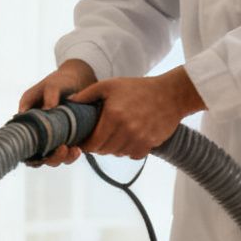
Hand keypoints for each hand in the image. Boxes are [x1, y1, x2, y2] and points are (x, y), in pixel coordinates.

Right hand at [18, 59, 95, 166]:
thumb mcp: (53, 84)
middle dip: (50, 157)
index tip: (44, 148)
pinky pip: (64, 154)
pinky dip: (70, 155)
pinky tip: (78, 150)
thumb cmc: (61, 81)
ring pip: (51, 157)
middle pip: (36, 155)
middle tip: (63, 149)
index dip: (29, 151)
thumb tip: (47, 109)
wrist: (79, 81)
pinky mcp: (64, 141)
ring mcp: (50, 138)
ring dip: (61, 158)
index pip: (21, 142)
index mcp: (26, 120)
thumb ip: (50, 94)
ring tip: (74, 150)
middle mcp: (36, 132)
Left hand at [71, 66, 205, 160]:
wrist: (171, 94)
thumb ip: (88, 94)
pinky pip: (132, 155)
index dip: (86, 143)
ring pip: (117, 154)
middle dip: (98, 145)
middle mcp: (126, 130)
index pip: (92, 144)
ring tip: (116, 134)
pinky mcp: (149, 145)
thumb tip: (69, 102)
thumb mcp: (111, 85)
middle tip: (101, 135)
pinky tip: (130, 137)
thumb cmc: (138, 88)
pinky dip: (128, 150)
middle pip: (103, 150)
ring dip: (113, 147)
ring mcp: (139, 139)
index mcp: (113, 116)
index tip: (87, 138)